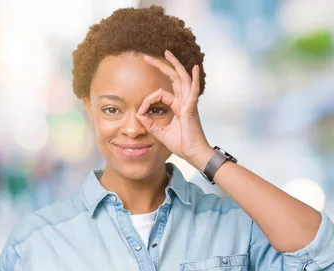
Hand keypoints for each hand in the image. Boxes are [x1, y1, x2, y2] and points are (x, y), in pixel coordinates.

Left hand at [136, 50, 212, 169]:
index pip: (160, 94)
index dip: (147, 100)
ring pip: (182, 79)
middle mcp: (184, 102)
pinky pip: (193, 91)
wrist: (193, 154)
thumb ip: (150, 124)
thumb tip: (138, 115)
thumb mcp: (161, 133)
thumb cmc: (182, 145)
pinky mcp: (191, 108)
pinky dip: (195, 79)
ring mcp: (189, 103)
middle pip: (173, 78)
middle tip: (148, 57)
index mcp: (178, 107)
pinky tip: (194, 68)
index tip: (140, 111)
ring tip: (167, 53)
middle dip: (161, 66)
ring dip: (175, 65)